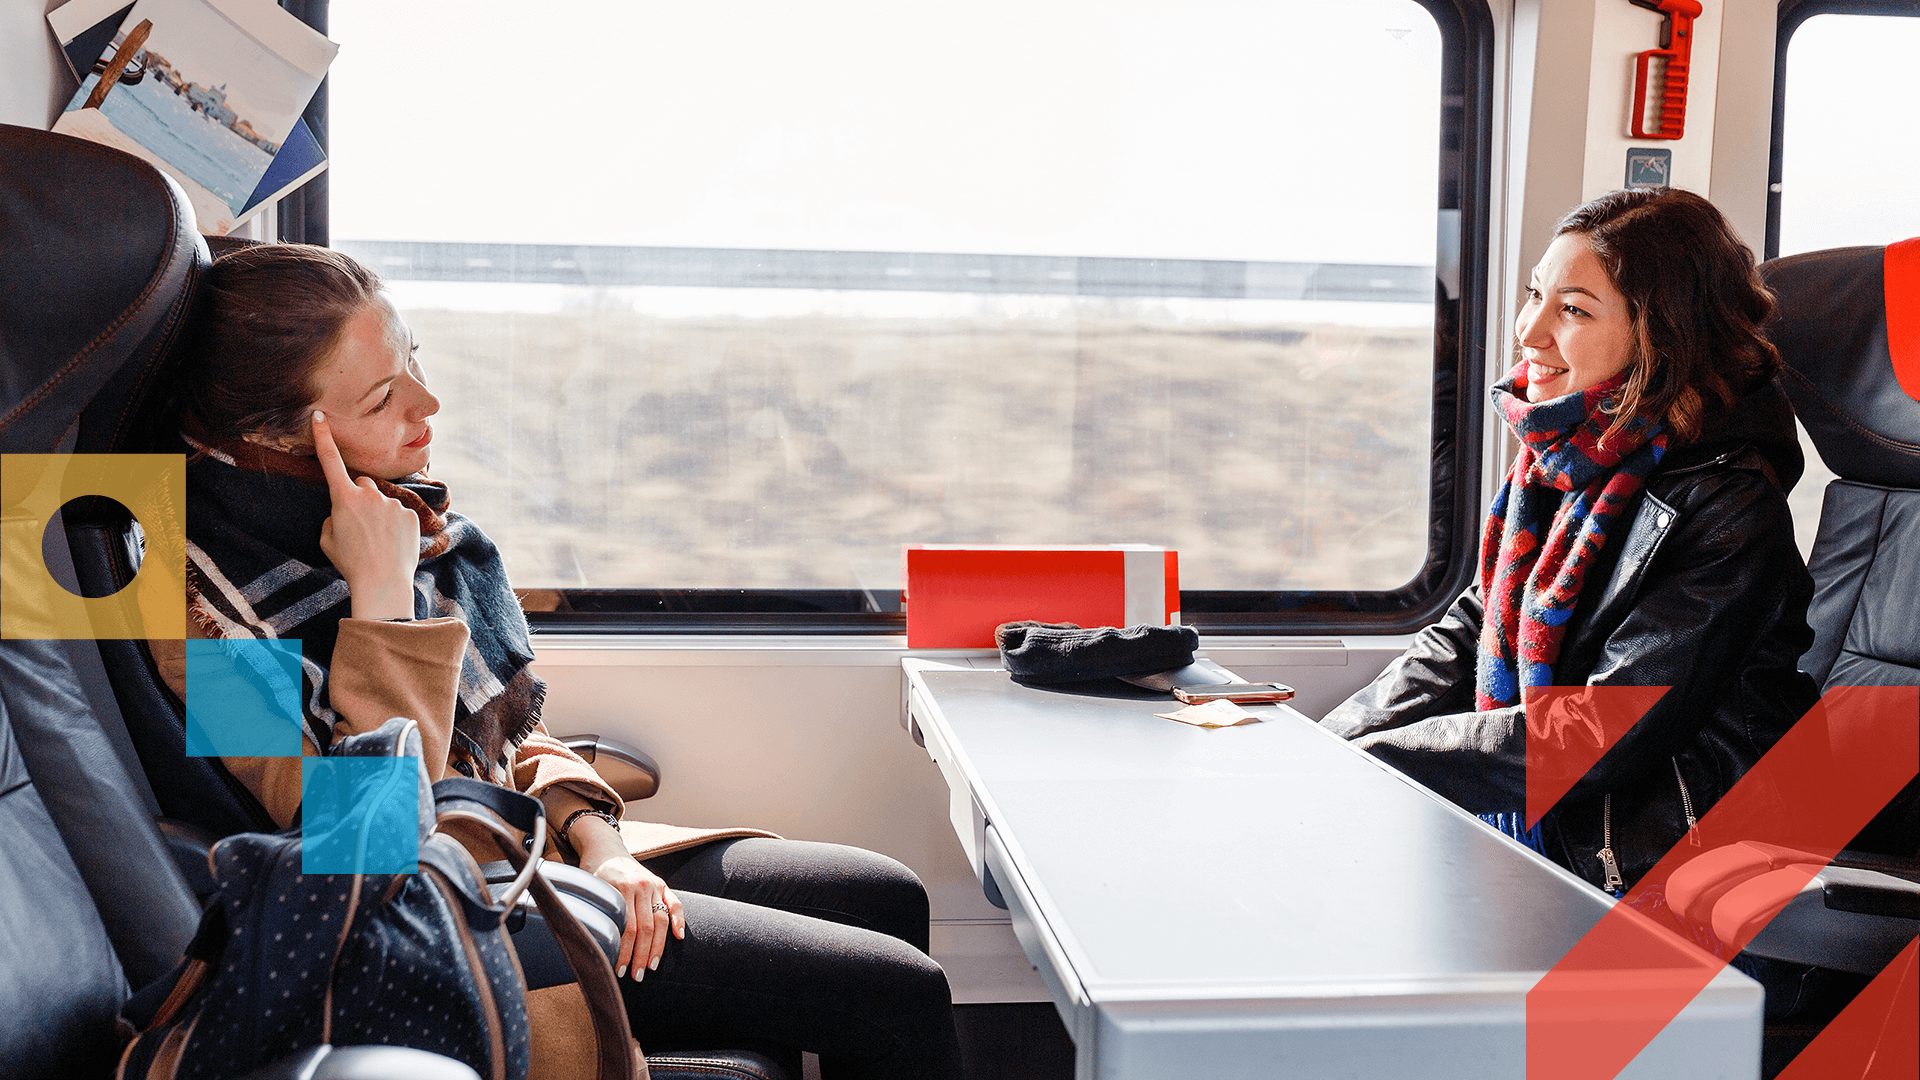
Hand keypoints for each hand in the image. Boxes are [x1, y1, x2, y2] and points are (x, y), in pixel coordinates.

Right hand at [312, 411, 418, 619]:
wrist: (383, 582)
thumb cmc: (350, 563)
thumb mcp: (328, 540)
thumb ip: (333, 517)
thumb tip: (344, 511)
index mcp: (344, 498)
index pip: (331, 461)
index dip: (323, 438)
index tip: (320, 416)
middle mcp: (369, 494)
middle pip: (362, 485)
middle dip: (359, 498)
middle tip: (359, 525)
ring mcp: (392, 503)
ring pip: (381, 501)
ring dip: (378, 514)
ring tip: (377, 541)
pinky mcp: (410, 514)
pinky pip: (399, 513)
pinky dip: (395, 525)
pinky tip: (393, 544)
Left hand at [589, 853, 684, 979]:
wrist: (604, 849)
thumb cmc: (592, 875)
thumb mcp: (588, 891)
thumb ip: (594, 913)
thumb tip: (591, 946)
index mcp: (621, 889)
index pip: (627, 928)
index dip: (625, 952)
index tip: (620, 971)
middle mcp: (640, 886)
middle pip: (646, 928)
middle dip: (641, 955)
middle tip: (637, 976)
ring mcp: (653, 885)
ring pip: (660, 920)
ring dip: (657, 947)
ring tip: (651, 967)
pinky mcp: (662, 884)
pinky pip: (675, 903)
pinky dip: (679, 920)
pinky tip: (680, 937)